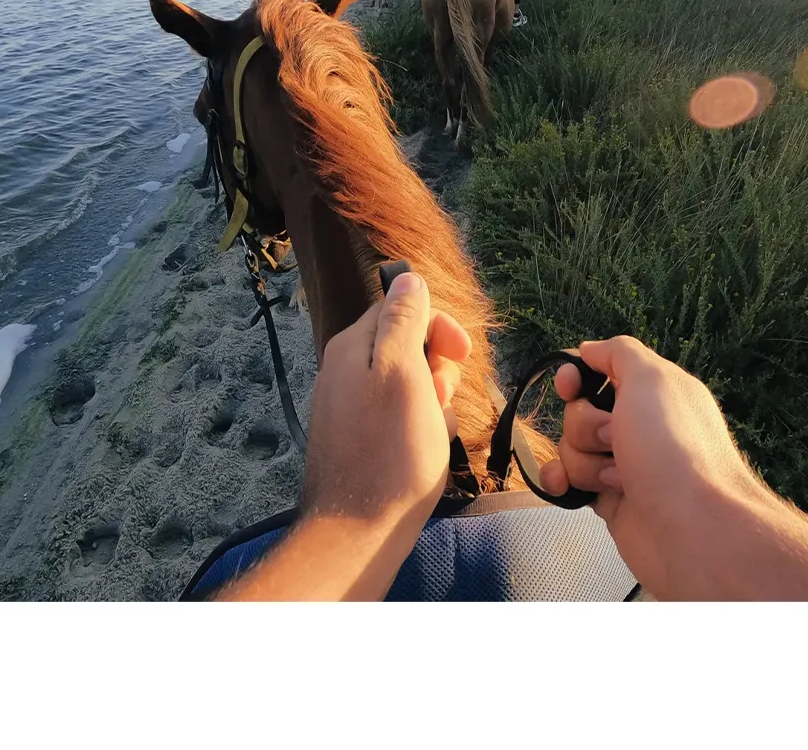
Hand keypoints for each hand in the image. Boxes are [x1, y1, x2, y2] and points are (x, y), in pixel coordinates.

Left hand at [302, 271, 469, 543]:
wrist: (359, 531)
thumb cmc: (390, 452)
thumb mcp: (401, 371)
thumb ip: (403, 319)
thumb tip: (407, 277)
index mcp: (353, 346)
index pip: (402, 308)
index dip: (438, 327)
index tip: (462, 353)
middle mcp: (346, 369)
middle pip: (408, 346)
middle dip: (437, 368)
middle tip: (440, 399)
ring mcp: (352, 406)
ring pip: (411, 383)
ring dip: (435, 401)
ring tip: (434, 431)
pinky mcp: (361, 438)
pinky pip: (402, 416)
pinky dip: (422, 426)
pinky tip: (427, 450)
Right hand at [539, 336, 766, 599]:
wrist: (696, 532)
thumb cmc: (675, 449)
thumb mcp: (652, 379)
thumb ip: (619, 353)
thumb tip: (588, 349)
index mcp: (654, 392)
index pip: (600, 370)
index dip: (577, 376)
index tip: (570, 387)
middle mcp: (639, 426)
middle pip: (579, 411)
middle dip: (585, 425)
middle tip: (615, 440)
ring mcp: (623, 465)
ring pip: (572, 448)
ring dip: (584, 460)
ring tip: (618, 479)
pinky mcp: (610, 501)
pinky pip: (570, 482)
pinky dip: (562, 482)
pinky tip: (566, 488)